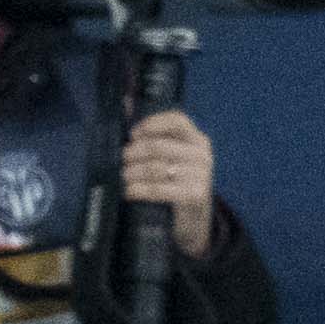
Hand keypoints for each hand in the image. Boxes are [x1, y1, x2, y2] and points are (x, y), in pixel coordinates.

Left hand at [122, 109, 214, 256]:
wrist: (193, 222)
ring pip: (155, 168)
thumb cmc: (175, 184)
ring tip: (123, 177)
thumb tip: (125, 101)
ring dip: (131, 173)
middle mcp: (202, 155)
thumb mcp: (170, 158)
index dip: (151, 125)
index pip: (177, 120)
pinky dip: (139, 190)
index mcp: (198, 140)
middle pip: (158, 146)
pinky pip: (158, 189)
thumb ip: (151, 135)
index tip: (133, 135)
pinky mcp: (195, 195)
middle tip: (122, 162)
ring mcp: (201, 175)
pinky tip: (129, 192)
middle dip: (133, 154)